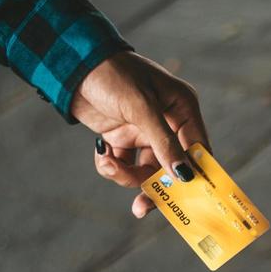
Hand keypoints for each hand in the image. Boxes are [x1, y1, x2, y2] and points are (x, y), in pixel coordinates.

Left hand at [71, 51, 208, 217]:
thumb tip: (186, 175)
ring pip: (145, 171)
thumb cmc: (113, 75)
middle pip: (171, 168)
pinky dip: (111, 164)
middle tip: (141, 207)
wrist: (71, 63)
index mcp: (182, 109)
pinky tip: (100, 151)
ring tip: (108, 163)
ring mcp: (144, 132)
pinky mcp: (122, 138)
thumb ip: (164, 143)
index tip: (189, 201)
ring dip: (126, 174)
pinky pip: (124, 164)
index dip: (195, 175)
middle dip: (154, 186)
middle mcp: (168, 123)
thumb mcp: (141, 108)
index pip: (199, 150)